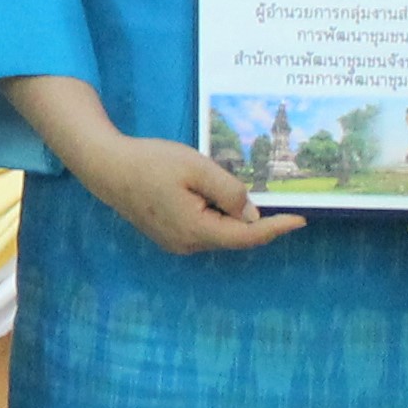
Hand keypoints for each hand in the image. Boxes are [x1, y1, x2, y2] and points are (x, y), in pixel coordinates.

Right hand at [67, 127, 307, 256]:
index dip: (276, 228)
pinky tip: (206, 193)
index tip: (300, 220)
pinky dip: (215, 215)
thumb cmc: (151, 162)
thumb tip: (250, 214)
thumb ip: (229, 191)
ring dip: (230, 214)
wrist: (106, 167)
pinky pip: (203, 229)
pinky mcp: (169, 235)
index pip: (247, 236)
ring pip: (218, 232)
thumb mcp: (197, 168)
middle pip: (233, 236)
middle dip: (251, 217)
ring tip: (218, 184)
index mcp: (197, 230)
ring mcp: (176, 243)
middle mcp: (188, 244)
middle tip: (259, 190)